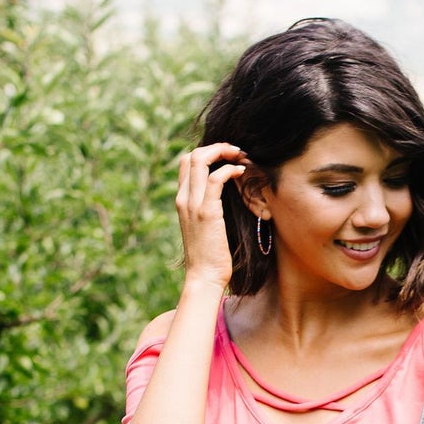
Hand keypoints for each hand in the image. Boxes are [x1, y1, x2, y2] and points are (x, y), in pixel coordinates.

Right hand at [176, 143, 246, 286]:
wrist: (204, 276)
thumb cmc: (209, 256)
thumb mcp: (204, 227)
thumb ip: (208, 209)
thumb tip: (223, 199)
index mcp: (182, 201)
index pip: (187, 163)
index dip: (207, 153)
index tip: (227, 157)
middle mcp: (183, 199)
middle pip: (192, 155)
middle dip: (216, 147)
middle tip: (236, 152)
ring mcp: (192, 204)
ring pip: (200, 160)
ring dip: (223, 152)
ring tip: (241, 156)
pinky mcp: (206, 212)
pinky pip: (215, 179)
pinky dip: (229, 169)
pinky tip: (242, 172)